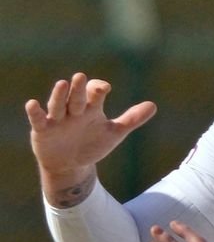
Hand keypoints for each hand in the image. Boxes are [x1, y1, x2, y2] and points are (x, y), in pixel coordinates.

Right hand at [26, 73, 156, 205]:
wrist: (70, 165)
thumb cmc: (91, 144)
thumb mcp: (114, 133)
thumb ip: (131, 119)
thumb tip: (154, 105)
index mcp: (91, 108)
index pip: (94, 93)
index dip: (98, 89)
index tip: (105, 89)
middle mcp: (73, 110)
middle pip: (76, 97)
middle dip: (79, 89)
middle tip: (81, 77)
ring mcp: (57, 119)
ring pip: (58, 104)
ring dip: (59, 95)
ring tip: (62, 83)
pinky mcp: (43, 130)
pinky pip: (39, 119)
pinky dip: (35, 112)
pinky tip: (33, 104)